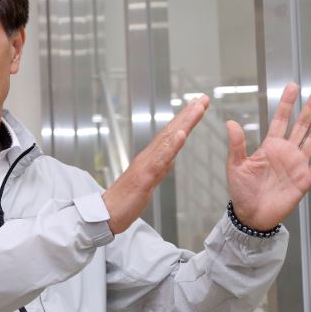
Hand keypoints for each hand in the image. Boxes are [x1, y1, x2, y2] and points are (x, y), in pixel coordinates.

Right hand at [102, 96, 208, 233]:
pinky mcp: (145, 177)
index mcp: (150, 157)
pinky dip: (172, 146)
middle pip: (171, 131)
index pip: (170, 134)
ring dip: (183, 123)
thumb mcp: (147, 181)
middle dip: (188, 114)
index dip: (184, 119)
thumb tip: (170, 158)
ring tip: (196, 108)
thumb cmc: (125, 199)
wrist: (107, 213)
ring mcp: (146, 165)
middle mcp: (148, 156)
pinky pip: (161, 159)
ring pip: (168, 140)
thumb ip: (159, 168)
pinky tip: (181, 134)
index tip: (197, 105)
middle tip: (202, 98)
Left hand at [227, 83, 310, 230]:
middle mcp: (286, 152)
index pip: (280, 120)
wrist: (251, 216)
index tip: (292, 86)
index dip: (286, 103)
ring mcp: (297, 165)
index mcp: (270, 146)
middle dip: (310, 107)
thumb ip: (236, 145)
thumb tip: (230, 122)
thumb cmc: (241, 191)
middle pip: (301, 125)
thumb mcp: (235, 166)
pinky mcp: (305, 180)